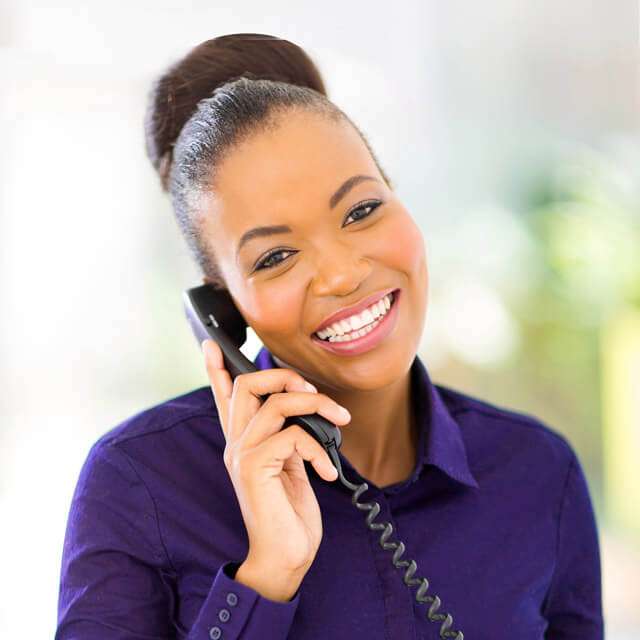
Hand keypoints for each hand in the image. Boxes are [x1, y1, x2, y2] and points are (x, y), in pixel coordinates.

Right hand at [201, 339, 350, 580]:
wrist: (285, 557)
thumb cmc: (290, 513)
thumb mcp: (292, 466)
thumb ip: (289, 436)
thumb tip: (305, 409)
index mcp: (245, 442)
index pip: (225, 398)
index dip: (217, 370)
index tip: (212, 345)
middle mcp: (237, 444)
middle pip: (247, 385)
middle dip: (284, 376)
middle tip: (312, 392)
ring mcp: (242, 454)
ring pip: (276, 404)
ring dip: (316, 406)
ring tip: (338, 423)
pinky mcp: (254, 468)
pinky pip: (292, 436)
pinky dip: (319, 447)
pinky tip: (327, 471)